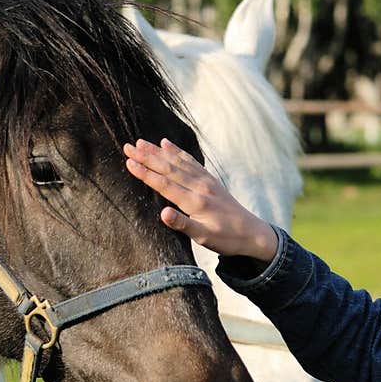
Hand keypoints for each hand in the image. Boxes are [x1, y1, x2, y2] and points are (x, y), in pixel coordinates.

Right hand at [123, 138, 278, 263]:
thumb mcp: (205, 238)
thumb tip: (163, 214)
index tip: (129, 162)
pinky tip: (166, 144)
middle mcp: (199, 187)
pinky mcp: (209, 179)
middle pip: (169, 168)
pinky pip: (190, 161)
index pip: (165, 185)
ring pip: (177, 162)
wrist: (253, 233)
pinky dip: (177, 151)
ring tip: (140, 142)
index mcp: (195, 202)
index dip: (146, 173)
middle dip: (147, 157)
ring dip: (157, 152)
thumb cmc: (226, 239)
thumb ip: (183, 225)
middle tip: (127, 146)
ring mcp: (205, 181)